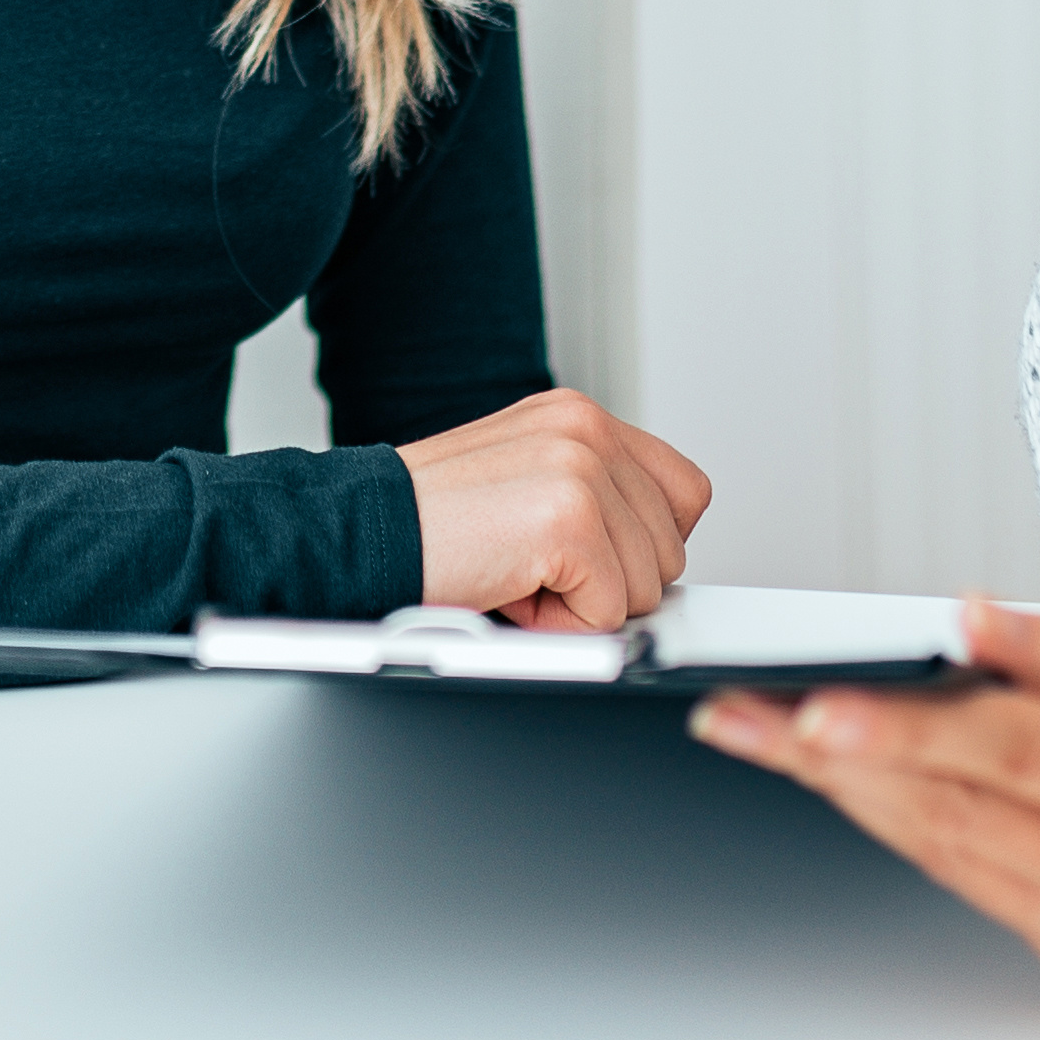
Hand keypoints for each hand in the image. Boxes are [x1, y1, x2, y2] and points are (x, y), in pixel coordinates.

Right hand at [394, 389, 711, 628]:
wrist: (356, 534)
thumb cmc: (428, 525)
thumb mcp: (523, 483)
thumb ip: (594, 495)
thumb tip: (656, 555)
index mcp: (578, 416)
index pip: (683, 492)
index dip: (645, 546)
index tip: (591, 560)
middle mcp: (586, 428)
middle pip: (672, 549)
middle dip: (608, 582)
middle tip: (529, 567)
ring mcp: (581, 468)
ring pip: (648, 586)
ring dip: (580, 605)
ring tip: (514, 573)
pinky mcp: (569, 518)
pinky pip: (611, 612)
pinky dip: (558, 624)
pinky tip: (509, 589)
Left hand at [695, 605, 1039, 1014]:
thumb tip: (969, 624)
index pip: (1000, 757)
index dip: (893, 731)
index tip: (804, 708)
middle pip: (953, 817)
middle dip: (836, 765)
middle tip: (739, 716)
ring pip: (959, 860)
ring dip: (867, 801)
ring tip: (780, 741)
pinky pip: (999, 894)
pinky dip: (943, 836)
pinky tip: (887, 787)